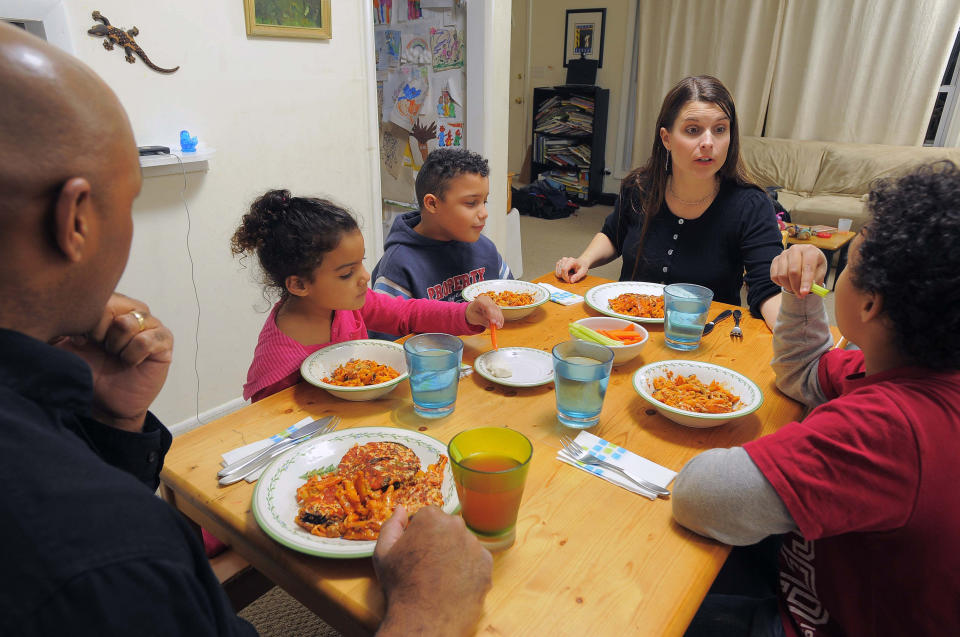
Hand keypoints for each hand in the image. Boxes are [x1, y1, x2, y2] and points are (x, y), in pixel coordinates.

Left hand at [53, 293, 172, 431]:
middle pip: (112, 307)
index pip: (96, 298)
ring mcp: (149, 324)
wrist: (106, 403)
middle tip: (101, 349)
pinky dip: (132, 355)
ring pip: (128, 323)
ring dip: (116, 345)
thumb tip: (63, 310)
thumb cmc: (90, 372)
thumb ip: (61, 325)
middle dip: (100, 333)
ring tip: (116, 355)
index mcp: (109, 306)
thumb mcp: (65, 345)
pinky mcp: (164, 341)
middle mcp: (130, 310)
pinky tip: (130, 362)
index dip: (86, 323)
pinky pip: (146, 340)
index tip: (82, 340)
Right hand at [374, 506, 491, 636]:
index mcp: (432, 518)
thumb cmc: (400, 586)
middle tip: (428, 564)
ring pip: (464, 543)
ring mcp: (475, 545)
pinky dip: (468, 569)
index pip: (429, 516)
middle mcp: (457, 526)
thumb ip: (391, 525)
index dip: (420, 533)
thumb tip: (401, 508)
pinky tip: (454, 583)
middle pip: (449, 527)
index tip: (416, 549)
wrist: (424, 620)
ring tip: (441, 577)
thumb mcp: (383, 553)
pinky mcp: (487, 564)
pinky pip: (477, 560)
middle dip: (440, 540)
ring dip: (455, 554)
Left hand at [466, 294, 503, 328]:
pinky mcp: (495, 305)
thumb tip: (490, 325)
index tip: (493, 322)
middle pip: (494, 307)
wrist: (472, 310)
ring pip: (497, 310)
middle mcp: (487, 299)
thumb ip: (483, 321)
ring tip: (499, 327)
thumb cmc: (472, 313)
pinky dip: (500, 318)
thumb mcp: (475, 318)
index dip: (491, 314)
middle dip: (497, 317)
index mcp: (479, 300)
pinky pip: (499, 312)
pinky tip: (500, 324)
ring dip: (499, 319)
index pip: (487, 306)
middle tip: (498, 326)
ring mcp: (491, 302)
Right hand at [555, 256, 588, 282]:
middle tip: (571, 276)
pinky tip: (566, 273)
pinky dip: (561, 275)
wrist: (582, 262)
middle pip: (560, 272)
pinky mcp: (559, 263)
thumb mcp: (583, 272)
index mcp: (571, 261)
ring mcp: (561, 261)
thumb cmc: (582, 267)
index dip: (565, 277)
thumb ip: (577, 277)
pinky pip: (557, 272)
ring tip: (569, 274)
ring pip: (558, 273)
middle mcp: (565, 259)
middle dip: (565, 277)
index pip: (564, 269)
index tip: (569, 281)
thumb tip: (571, 281)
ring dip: (563, 276)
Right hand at [770, 244, 826, 296]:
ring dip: (788, 286)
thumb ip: (815, 280)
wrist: (806, 258)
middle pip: (793, 271)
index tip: (804, 293)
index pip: (807, 267)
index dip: (806, 281)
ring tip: (795, 289)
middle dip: (796, 286)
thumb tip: (805, 290)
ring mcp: (784, 254)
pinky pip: (774, 276)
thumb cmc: (815, 265)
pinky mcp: (776, 260)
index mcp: (810, 250)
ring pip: (782, 275)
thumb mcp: (820, 271)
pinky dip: (780, 283)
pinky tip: (788, 283)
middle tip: (800, 295)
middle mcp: (795, 249)